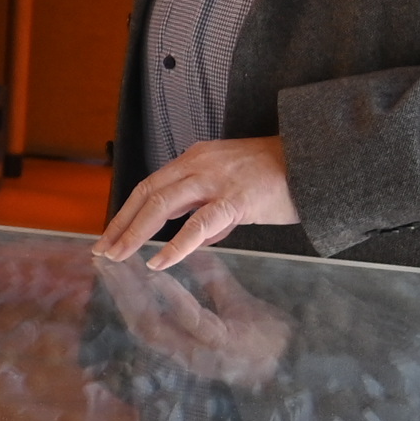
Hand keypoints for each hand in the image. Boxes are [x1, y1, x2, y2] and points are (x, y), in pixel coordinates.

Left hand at [96, 136, 296, 266]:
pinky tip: (159, 261)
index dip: (127, 210)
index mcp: (196, 159)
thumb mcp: (234, 186)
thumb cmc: (280, 175)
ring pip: (162, 204)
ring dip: (135, 232)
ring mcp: (215, 179)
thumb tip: (196, 237)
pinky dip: (175, 245)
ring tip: (120, 255)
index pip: (151, 185)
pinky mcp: (235, 199)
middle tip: (103, 249)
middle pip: (147, 192)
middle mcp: (199, 164)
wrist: (316, 159)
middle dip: (121, 223)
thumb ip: (211, 208)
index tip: (110, 234)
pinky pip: (198, 224)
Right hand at [97, 252, 293, 386]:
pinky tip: (158, 276)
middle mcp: (186, 353)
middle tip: (101, 258)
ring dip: (135, 294)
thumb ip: (210, 277)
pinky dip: (172, 298)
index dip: (121, 290)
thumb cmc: (266, 333)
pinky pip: (192, 322)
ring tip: (122, 263)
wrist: (301, 356)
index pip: (142, 315)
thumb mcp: (233, 300)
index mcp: (185, 342)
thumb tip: (190, 248)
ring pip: (155, 326)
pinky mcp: (224, 348)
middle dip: (117, 290)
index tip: (107, 261)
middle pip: (139, 321)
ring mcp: (203, 354)